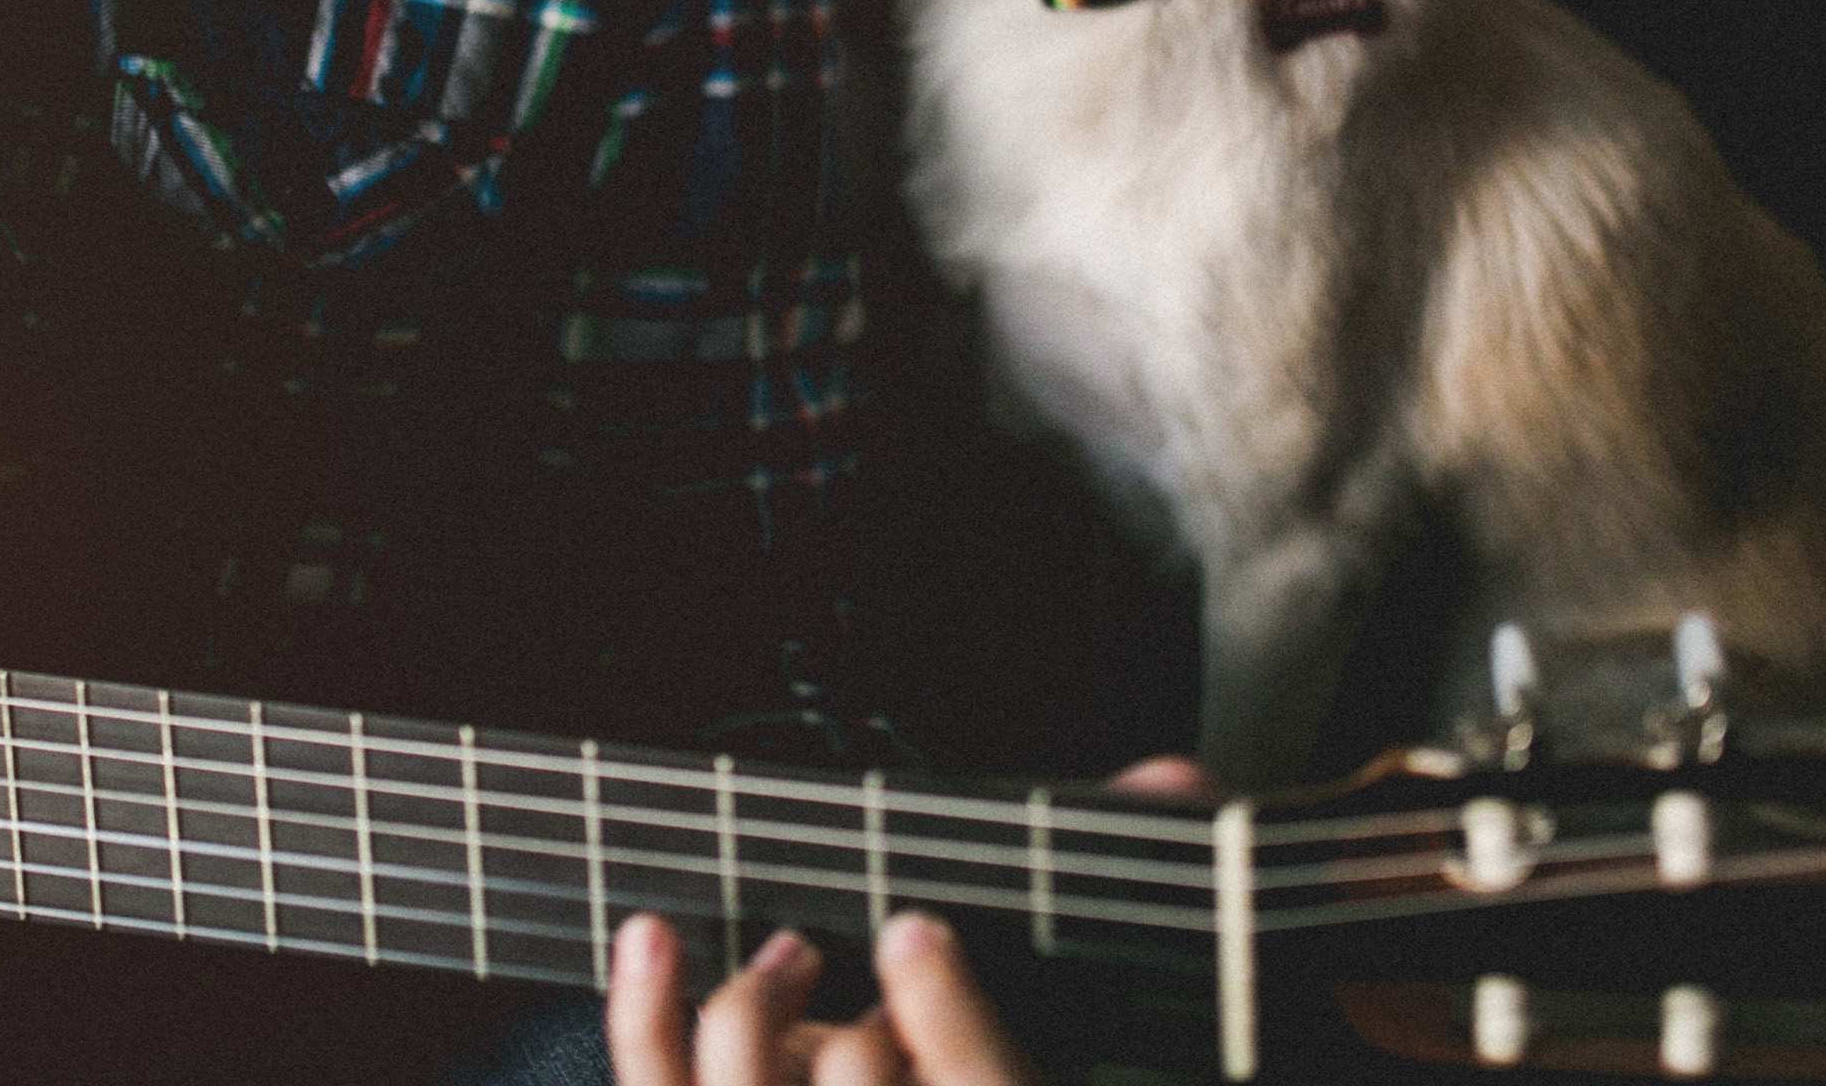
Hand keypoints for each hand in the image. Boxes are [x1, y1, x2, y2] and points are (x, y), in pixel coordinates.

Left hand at [601, 756, 1211, 1083]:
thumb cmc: (978, 1048)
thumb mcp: (1073, 998)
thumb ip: (1126, 879)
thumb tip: (1182, 771)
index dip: (944, 1017)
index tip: (915, 929)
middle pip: (849, 1084)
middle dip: (857, 1013)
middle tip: (880, 941)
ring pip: (741, 1076)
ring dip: (754, 997)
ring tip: (797, 951)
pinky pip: (651, 1084)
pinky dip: (643, 1005)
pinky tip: (653, 931)